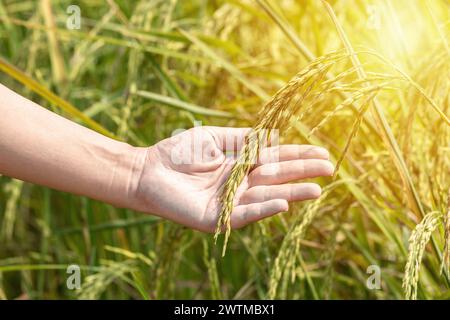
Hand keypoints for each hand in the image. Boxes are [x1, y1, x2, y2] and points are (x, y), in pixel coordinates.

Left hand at [130, 126, 333, 232]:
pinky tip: (282, 203)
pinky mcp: (215, 217)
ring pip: (265, 198)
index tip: (321, 152)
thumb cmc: (178, 152)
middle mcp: (239, 185)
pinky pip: (243, 214)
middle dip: (303, 174)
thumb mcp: (214, 139)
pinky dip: (262, 209)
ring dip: (291, 194)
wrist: (148, 169)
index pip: (275, 160)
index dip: (298, 156)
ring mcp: (229, 202)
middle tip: (330, 169)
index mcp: (240, 166)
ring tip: (316, 190)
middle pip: (277, 179)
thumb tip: (275, 137)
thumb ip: (242, 140)